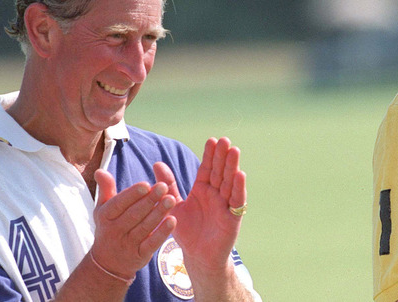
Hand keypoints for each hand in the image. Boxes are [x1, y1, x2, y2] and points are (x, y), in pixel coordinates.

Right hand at [90, 170, 177, 279]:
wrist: (108, 263)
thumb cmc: (109, 227)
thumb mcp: (104, 209)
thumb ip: (106, 189)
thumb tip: (100, 171)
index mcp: (105, 216)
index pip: (119, 203)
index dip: (133, 194)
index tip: (147, 184)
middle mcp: (114, 231)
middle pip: (134, 214)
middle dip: (149, 200)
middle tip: (164, 187)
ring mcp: (127, 244)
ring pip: (144, 227)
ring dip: (158, 213)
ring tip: (171, 200)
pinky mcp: (140, 255)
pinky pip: (152, 243)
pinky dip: (162, 233)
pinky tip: (173, 221)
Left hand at [154, 137, 246, 276]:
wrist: (197, 256)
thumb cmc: (187, 232)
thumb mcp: (174, 206)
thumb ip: (168, 185)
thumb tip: (157, 163)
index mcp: (202, 190)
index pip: (207, 169)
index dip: (210, 155)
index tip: (212, 140)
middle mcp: (216, 194)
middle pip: (220, 172)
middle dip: (222, 157)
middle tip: (225, 140)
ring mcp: (226, 205)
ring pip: (229, 182)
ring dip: (232, 167)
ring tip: (234, 151)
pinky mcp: (233, 217)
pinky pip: (236, 201)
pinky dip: (238, 188)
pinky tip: (240, 174)